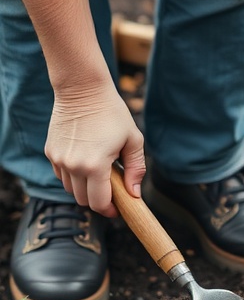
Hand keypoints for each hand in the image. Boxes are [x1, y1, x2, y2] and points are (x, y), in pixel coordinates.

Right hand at [45, 80, 145, 215]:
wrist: (82, 88)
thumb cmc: (112, 113)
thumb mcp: (133, 140)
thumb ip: (136, 169)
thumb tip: (134, 194)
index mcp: (95, 165)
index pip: (99, 203)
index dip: (109, 210)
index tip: (117, 209)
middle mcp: (73, 165)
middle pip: (83, 200)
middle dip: (98, 201)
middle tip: (110, 192)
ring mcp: (59, 159)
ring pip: (70, 189)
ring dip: (84, 188)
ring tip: (98, 174)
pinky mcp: (50, 151)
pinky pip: (62, 175)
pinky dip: (73, 176)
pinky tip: (84, 163)